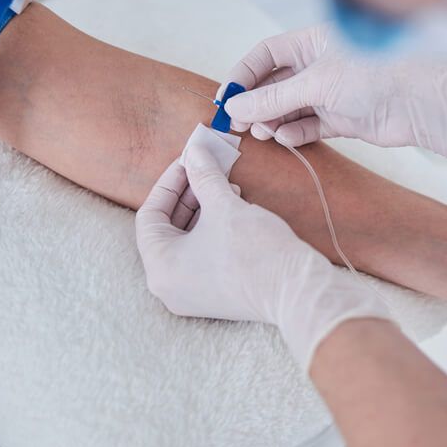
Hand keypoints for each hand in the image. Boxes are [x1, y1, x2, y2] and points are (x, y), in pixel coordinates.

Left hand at [135, 144, 390, 368]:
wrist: (296, 290)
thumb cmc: (256, 251)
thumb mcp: (224, 206)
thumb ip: (204, 176)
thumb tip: (194, 150)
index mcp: (160, 267)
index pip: (150, 215)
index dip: (169, 182)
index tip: (189, 162)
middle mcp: (167, 286)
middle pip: (167, 228)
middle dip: (188, 195)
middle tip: (206, 170)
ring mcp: (190, 294)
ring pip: (185, 242)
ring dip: (202, 211)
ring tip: (225, 188)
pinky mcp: (212, 295)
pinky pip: (200, 256)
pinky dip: (211, 231)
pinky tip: (233, 210)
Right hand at [222, 25, 446, 174]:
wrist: (419, 103)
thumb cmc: (374, 75)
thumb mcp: (316, 84)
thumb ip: (274, 99)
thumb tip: (235, 109)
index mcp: (312, 42)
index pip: (266, 54)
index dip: (244, 74)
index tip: (226, 98)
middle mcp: (320, 66)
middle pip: (274, 84)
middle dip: (255, 103)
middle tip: (237, 124)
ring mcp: (331, 93)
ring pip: (289, 108)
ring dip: (272, 121)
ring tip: (262, 133)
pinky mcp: (342, 119)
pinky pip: (307, 127)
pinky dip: (294, 133)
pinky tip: (285, 138)